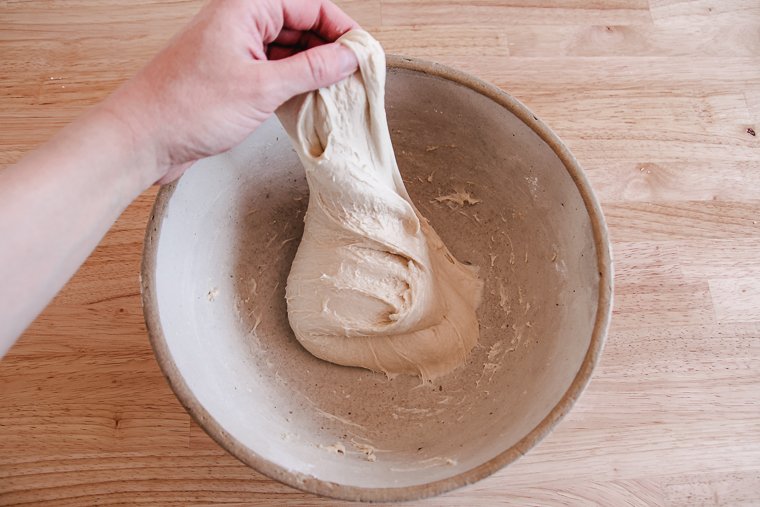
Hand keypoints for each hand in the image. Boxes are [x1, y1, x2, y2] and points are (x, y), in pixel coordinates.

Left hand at [102, 0, 358, 185]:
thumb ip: (311, 69)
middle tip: (356, 78)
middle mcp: (240, 24)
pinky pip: (273, 72)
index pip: (309, 6)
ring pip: (288, 51)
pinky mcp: (231, 77)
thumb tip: (349, 57)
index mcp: (245, 9)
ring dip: (313, 70)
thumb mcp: (262, 87)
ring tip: (337, 94)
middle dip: (330, 50)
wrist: (142, 139)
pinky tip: (310, 102)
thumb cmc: (187, 107)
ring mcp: (234, 50)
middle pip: (300, 26)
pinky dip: (294, 84)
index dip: (342, 28)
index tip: (364, 54)